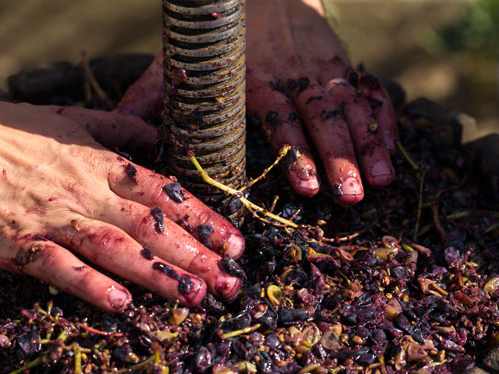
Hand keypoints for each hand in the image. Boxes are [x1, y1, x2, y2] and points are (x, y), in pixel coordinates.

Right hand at [0, 97, 244, 311]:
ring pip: (115, 248)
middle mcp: (85, 191)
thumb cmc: (13, 128)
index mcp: (101, 163)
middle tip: (232, 284)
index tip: (236, 243)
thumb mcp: (73, 119)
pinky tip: (120, 304)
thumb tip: (157, 140)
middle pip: (150, 227)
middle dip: (196, 256)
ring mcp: (52, 219)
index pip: (164, 193)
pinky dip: (90, 285)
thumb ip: (119, 131)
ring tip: (194, 297)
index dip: (204, 219)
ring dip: (158, 274)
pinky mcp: (17, 243)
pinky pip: (59, 266)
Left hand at [116, 0, 398, 203]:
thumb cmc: (218, 36)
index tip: (308, 188)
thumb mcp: (180, 60)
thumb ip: (150, 96)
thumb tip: (119, 132)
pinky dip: (384, 119)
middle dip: (340, 158)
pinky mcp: (341, 65)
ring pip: (351, 108)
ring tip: (384, 181)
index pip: (279, 120)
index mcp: (255, 80)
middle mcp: (293, 76)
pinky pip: (369, 91)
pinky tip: (393, 149)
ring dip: (368, 145)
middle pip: (321, 119)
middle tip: (351, 196)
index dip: (296, 154)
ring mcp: (322, 70)